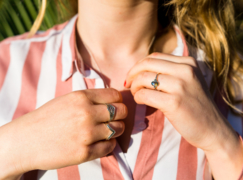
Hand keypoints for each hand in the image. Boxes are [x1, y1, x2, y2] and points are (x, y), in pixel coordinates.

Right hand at [0, 89, 126, 178]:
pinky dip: (109, 144)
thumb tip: (113, 100)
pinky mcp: (84, 152)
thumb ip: (89, 99)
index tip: (116, 105)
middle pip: (121, 111)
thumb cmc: (46, 118)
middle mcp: (86, 113)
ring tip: (105, 131)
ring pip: (118, 129)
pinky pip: (110, 146)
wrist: (25, 141)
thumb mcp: (67, 100)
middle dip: (120, 115)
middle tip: (114, 119)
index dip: (118, 100)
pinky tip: (100, 143)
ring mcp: (86, 134)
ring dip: (115, 130)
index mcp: (81, 97)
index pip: (115, 95)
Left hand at [125, 53, 242, 178]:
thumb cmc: (196, 107)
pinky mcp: (174, 102)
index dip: (139, 65)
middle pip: (147, 64)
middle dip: (132, 74)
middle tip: (128, 85)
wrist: (213, 130)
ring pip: (143, 78)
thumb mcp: (189, 82)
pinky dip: (138, 98)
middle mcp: (186, 70)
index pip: (155, 56)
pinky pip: (144, 94)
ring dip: (134, 87)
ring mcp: (180, 85)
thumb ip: (171, 72)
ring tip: (136, 95)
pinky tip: (141, 102)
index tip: (133, 77)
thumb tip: (141, 70)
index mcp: (189, 62)